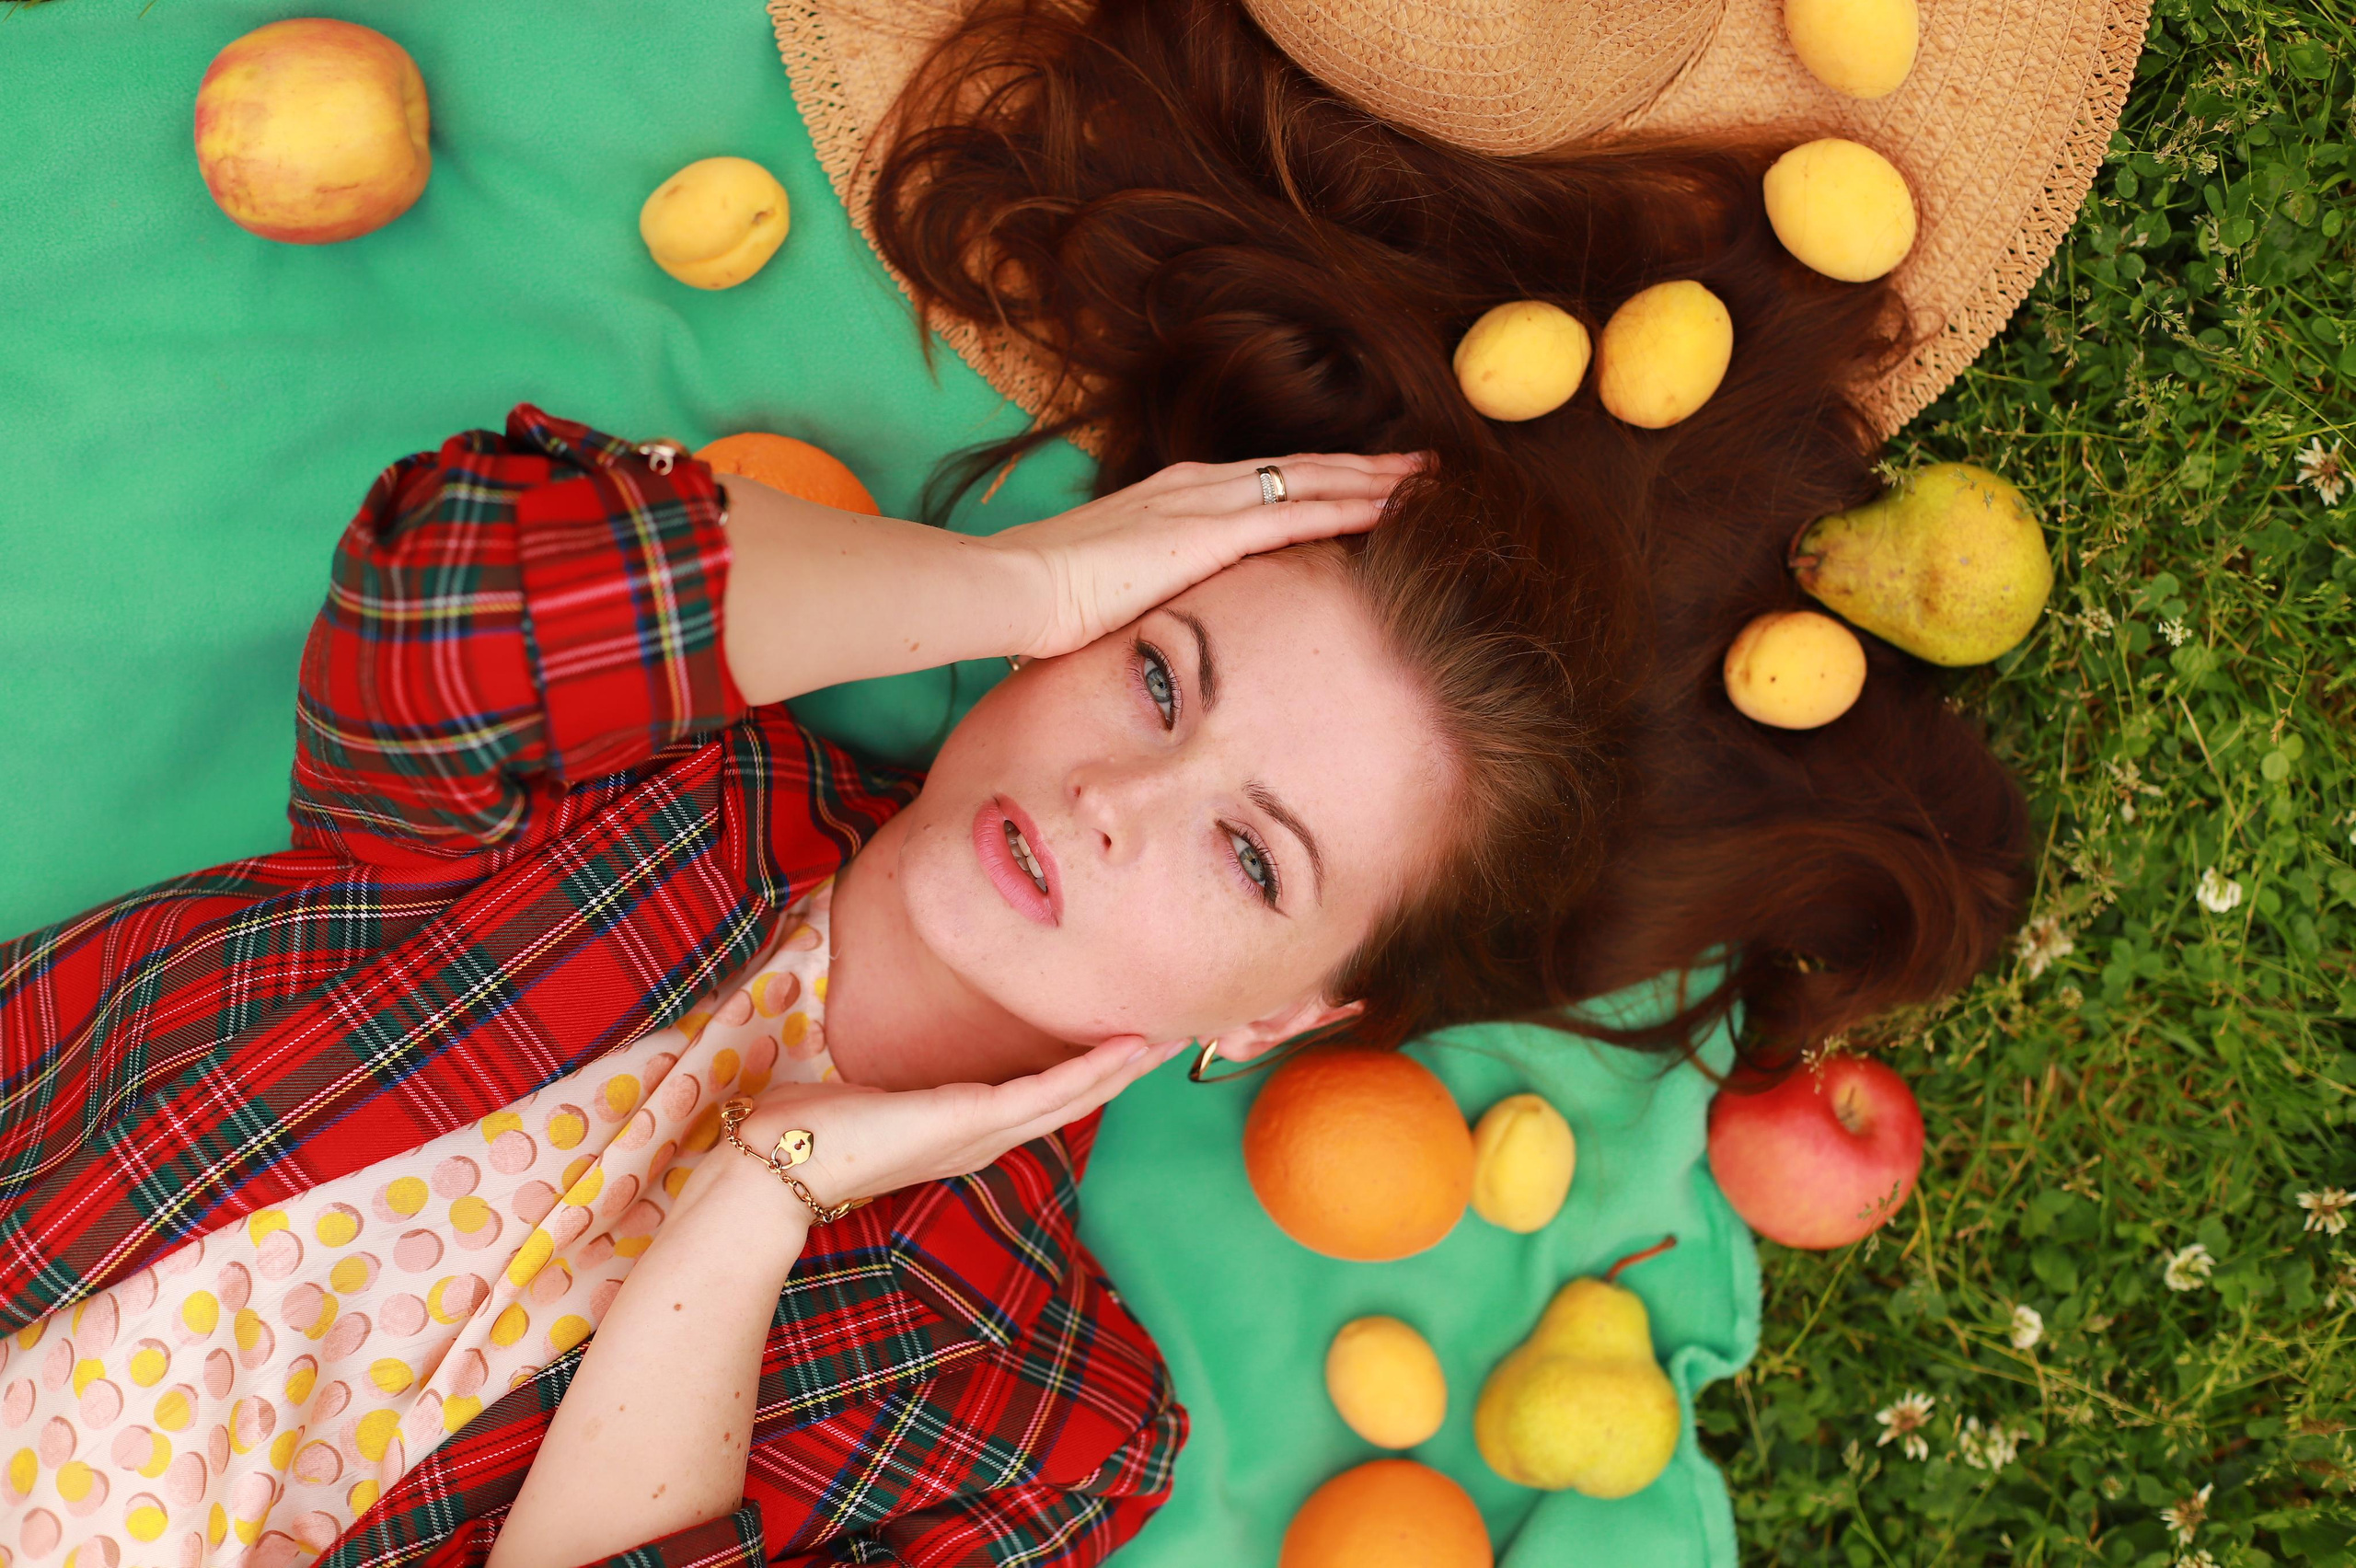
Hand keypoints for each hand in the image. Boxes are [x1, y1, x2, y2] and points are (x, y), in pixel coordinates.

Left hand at [701, 1037, 1187, 1218]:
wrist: (778, 1167)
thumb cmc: (811, 1130)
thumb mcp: (868, 1097)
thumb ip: (896, 1086)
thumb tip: (889, 1066)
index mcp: (966, 1130)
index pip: (1045, 1096)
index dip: (1094, 1069)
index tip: (1133, 1037)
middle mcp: (985, 1137)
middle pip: (1076, 1098)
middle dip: (1129, 1066)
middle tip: (1181, 1032)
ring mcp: (982, 1133)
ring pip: (1074, 1096)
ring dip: (1127, 1066)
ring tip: (1174, 1035)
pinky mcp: (971, 1120)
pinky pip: (1046, 1092)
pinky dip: (1090, 1069)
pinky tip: (1127, 1047)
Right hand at [987, 453, 1420, 658]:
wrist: (1015, 586)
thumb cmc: (1045, 599)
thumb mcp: (1110, 588)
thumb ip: (1147, 589)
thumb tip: (1155, 617)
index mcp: (1175, 497)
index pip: (1266, 481)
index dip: (1321, 478)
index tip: (1365, 481)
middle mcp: (1198, 485)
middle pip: (1302, 468)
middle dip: (1364, 466)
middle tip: (1422, 465)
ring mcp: (1206, 502)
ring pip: (1312, 480)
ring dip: (1373, 480)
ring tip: (1426, 478)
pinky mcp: (1212, 531)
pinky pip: (1300, 514)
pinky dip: (1351, 508)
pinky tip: (1392, 510)